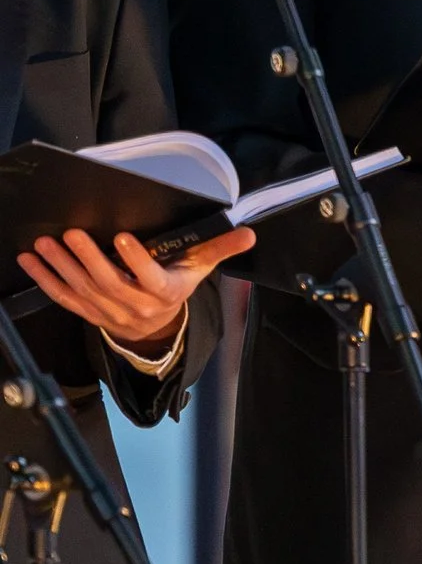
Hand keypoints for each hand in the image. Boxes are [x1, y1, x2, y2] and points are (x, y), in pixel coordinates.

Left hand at [20, 226, 253, 348]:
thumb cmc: (177, 287)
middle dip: (89, 258)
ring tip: (46, 244)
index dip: (137, 261)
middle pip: (110, 283)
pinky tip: (32, 261)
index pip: (152, 278)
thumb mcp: (201, 269)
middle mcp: (136, 307)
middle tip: (73, 234)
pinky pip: (64, 298)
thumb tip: (248, 233)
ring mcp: (109, 313)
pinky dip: (45, 280)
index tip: (124, 238)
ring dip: (62, 267)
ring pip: (83, 291)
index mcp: (165, 293)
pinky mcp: (88, 313)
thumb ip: (220, 248)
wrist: (156, 330)